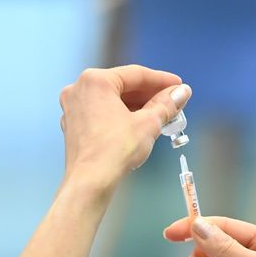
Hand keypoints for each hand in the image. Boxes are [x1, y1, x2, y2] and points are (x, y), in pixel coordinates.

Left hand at [58, 65, 190, 190]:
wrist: (90, 182)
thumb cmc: (115, 150)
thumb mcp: (148, 124)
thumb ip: (166, 104)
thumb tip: (182, 92)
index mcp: (95, 80)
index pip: (136, 74)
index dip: (162, 80)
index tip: (179, 86)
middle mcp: (79, 88)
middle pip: (122, 86)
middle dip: (149, 95)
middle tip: (173, 102)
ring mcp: (73, 107)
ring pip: (112, 100)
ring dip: (136, 106)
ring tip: (160, 115)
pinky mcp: (73, 125)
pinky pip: (101, 112)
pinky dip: (120, 116)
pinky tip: (139, 125)